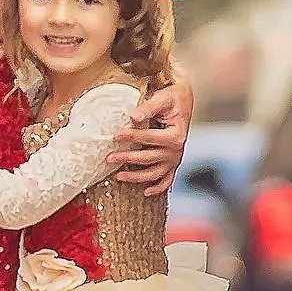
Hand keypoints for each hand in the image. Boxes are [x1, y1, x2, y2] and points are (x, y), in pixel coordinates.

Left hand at [109, 80, 194, 195]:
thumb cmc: (171, 98)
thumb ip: (148, 108)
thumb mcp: (161, 99)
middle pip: (148, 158)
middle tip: (108, 158)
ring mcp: (175, 159)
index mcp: (176, 135)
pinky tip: (145, 191)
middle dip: (127, 158)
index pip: (149, 138)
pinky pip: (166, 180)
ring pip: (154, 173)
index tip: (114, 136)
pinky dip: (157, 187)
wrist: (183, 101)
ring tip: (118, 176)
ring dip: (136, 177)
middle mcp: (177, 150)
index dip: (131, 137)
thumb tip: (133, 116)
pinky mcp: (173, 163)